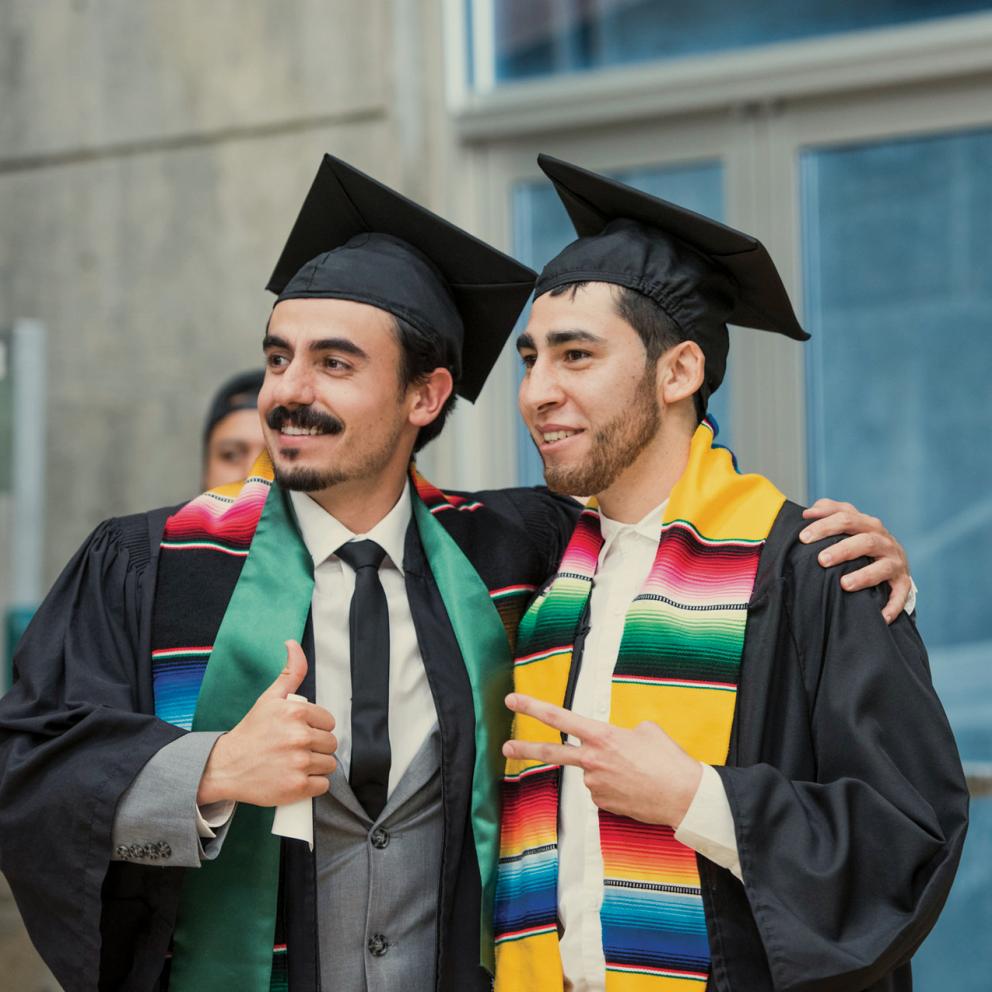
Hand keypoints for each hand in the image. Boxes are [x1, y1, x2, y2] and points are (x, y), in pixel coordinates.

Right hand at [197, 640, 336, 806]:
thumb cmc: (250, 733)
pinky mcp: (297, 787)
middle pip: (330, 744)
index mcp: (296, 712)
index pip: (328, 722)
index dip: (316, 727)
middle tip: (295, 749)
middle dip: (316, 747)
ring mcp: (298, 763)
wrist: (225, 766)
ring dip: (315, 766)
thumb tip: (293, 644)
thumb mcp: (270, 698)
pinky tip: (295, 778)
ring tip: (294, 763)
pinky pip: (322, 785)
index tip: (300, 731)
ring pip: (328, 765)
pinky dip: (311, 785)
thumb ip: (290, 672)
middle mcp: (299, 737)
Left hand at [502, 693, 701, 827]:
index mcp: (602, 736)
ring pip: (590, 772)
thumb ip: (622, 731)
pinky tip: (634, 787)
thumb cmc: (669, 760)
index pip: (560, 718)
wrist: (684, 797)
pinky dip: (613, 786)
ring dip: (606, 770)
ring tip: (637, 773)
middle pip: (551, 753)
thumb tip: (615, 742)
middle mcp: (592, 760)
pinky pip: (601, 789)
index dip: (533, 707)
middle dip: (525, 749)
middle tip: (504, 747)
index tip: (513, 701)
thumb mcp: (647, 730)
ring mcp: (595, 784)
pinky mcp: (601, 803)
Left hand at [800, 498, 911, 623]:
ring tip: (844, 584)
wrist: (893, 560)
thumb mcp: (849, 523)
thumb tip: (807, 513)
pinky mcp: (903, 582)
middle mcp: (883, 540)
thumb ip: (829, 512)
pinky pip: (900, 595)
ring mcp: (895, 561)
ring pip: (882, 567)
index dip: (824, 525)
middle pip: (864, 540)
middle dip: (842, 550)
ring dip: (864, 576)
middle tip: (821, 560)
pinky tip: (879, 616)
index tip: (803, 537)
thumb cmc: (861, 541)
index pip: (846, 517)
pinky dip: (891, 606)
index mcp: (867, 523)